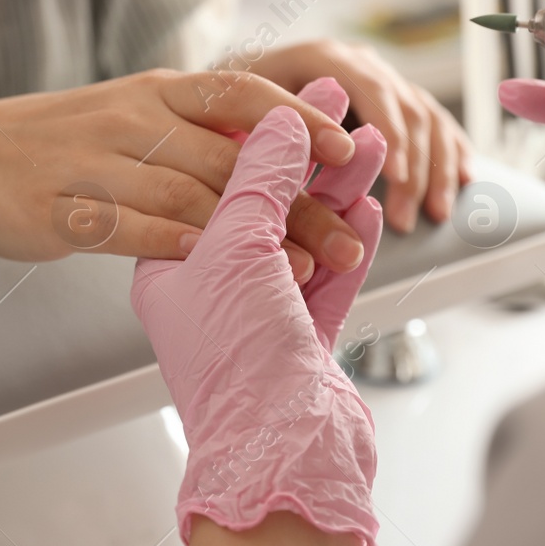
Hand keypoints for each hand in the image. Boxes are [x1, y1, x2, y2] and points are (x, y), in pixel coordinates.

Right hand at [0, 68, 368, 279]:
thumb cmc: (63, 142)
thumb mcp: (133, 114)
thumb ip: (197, 128)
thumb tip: (278, 139)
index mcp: (156, 91)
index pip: (241, 92)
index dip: (298, 118)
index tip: (349, 147)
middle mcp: (130, 118)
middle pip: (229, 158)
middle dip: (295, 200)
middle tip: (347, 238)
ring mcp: (93, 162)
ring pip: (187, 193)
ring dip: (249, 233)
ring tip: (299, 267)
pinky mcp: (60, 208)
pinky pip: (128, 228)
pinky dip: (174, 244)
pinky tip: (212, 263)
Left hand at [132, 78, 384, 545]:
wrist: (280, 453)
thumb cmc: (237, 362)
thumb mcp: (237, 247)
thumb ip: (259, 177)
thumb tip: (278, 122)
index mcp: (173, 262)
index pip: (211, 177)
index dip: (253, 130)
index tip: (288, 93)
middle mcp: (214, 287)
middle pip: (265, 200)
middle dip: (307, 153)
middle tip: (338, 103)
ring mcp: (261, 315)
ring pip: (306, 235)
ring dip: (339, 189)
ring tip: (370, 144)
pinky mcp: (304, 342)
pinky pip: (331, 279)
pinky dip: (352, 243)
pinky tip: (368, 210)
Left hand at [247, 39, 470, 231]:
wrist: (227, 94)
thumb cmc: (224, 111)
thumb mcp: (234, 114)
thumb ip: (264, 135)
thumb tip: (295, 158)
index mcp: (319, 57)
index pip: (366, 87)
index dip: (385, 131)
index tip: (393, 177)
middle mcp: (356, 62)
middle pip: (401, 105)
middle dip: (412, 163)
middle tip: (409, 215)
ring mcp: (380, 79)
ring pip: (424, 116)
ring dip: (436, 166)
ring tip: (436, 214)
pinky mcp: (394, 101)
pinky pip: (435, 123)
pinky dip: (452, 151)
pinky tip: (466, 179)